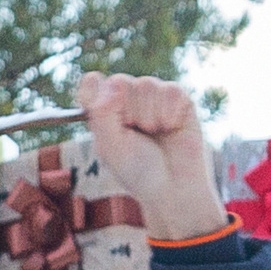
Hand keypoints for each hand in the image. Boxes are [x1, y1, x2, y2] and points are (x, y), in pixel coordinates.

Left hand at [77, 71, 230, 241]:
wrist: (174, 187)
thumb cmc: (139, 171)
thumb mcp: (111, 147)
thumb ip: (103, 114)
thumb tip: (113, 83)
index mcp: (105, 111)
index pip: (92, 83)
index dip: (95, 92)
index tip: (103, 113)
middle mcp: (128, 99)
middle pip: (120, 81)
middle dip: (128, 112)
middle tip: (136, 134)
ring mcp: (153, 96)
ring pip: (146, 85)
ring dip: (150, 116)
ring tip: (156, 134)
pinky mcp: (178, 97)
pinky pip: (171, 90)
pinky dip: (170, 114)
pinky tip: (171, 128)